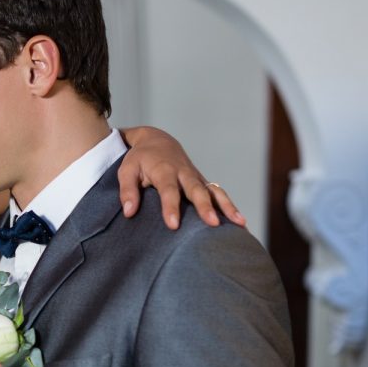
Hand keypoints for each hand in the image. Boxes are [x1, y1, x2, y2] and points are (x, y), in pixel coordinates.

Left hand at [118, 126, 245, 229]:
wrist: (158, 141)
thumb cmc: (139, 159)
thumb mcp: (126, 170)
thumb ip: (127, 190)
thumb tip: (129, 212)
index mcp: (164, 170)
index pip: (169, 190)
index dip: (170, 207)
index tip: (173, 225)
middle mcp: (184, 173)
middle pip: (197, 190)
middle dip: (205, 207)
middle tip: (212, 224)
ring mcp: (196, 177)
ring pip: (214, 191)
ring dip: (227, 206)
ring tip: (239, 224)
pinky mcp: (203, 182)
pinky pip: (218, 194)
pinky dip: (230, 207)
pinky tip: (240, 223)